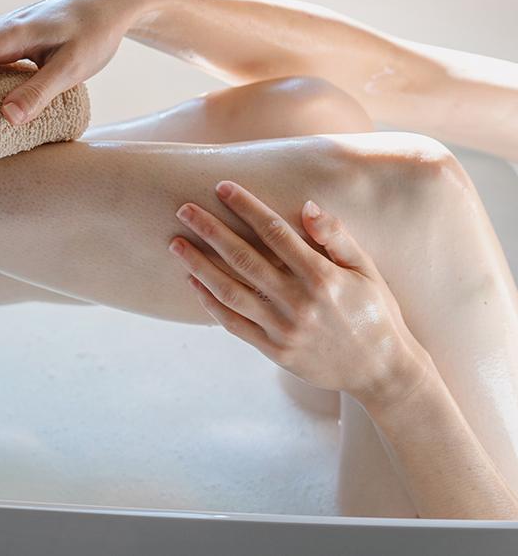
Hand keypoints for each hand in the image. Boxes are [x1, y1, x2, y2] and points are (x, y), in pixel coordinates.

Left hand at [167, 181, 431, 406]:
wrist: (381, 371)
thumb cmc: (376, 311)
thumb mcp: (367, 270)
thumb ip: (337, 237)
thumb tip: (308, 205)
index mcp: (323, 277)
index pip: (275, 232)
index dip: (246, 207)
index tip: (221, 187)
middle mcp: (300, 302)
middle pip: (244, 259)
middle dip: (211, 231)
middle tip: (184, 209)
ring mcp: (284, 329)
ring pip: (231, 292)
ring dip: (199, 265)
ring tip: (176, 243)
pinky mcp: (274, 350)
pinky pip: (233, 324)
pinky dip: (210, 302)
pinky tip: (192, 281)